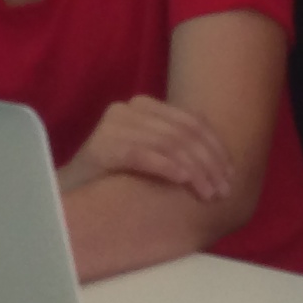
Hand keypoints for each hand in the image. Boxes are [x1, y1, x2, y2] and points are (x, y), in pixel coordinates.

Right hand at [61, 97, 235, 205]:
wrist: (70, 197)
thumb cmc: (116, 179)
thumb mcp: (151, 155)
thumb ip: (177, 146)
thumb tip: (222, 157)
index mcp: (144, 106)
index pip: (192, 121)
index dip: (216, 148)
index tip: (231, 174)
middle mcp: (128, 109)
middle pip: (183, 133)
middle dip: (209, 163)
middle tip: (223, 191)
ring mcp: (113, 125)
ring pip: (168, 144)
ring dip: (195, 171)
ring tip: (209, 193)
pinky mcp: (101, 146)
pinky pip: (143, 154)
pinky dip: (167, 167)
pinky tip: (184, 181)